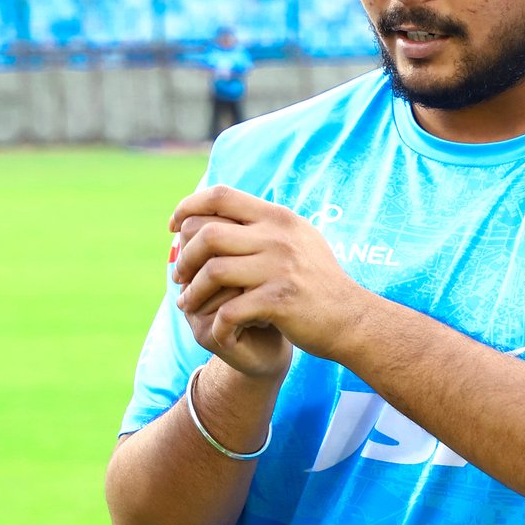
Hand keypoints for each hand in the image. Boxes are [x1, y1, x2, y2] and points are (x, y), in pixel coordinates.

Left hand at [171, 186, 362, 367]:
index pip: (220, 196)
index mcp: (277, 217)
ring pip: (212, 271)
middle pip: (208, 233)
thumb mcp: (296, 238)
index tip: (174, 226)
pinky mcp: (280, 301)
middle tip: (178, 274)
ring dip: (192, 290)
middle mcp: (278, 236)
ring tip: (186, 303)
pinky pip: (230, 310)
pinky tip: (216, 329)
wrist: (351, 319)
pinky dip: (216, 322)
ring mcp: (280, 268)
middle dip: (184, 255)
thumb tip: (218, 207)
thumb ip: (262, 223)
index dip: (188, 207)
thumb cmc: (316, 281)